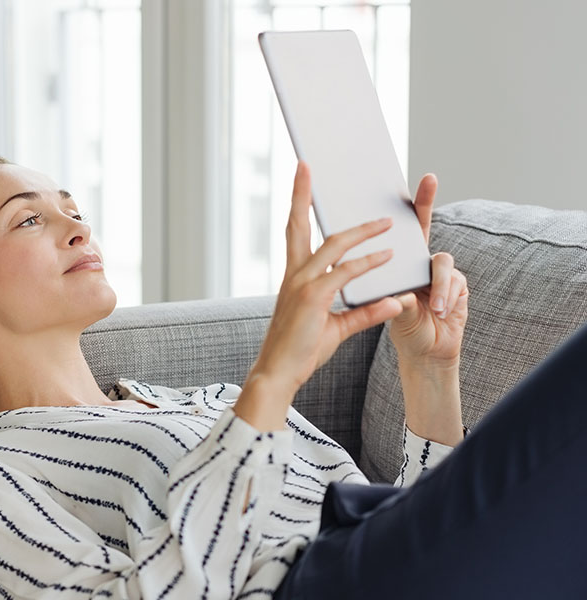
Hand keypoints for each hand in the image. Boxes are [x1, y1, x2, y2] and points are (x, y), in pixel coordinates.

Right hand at [249, 161, 403, 398]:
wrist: (279, 373)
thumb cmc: (299, 351)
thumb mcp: (335, 328)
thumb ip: (364, 313)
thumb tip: (394, 302)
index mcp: (295, 277)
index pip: (295, 232)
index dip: (298, 205)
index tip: (301, 179)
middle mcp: (295, 274)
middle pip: (299, 224)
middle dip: (302, 194)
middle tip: (306, 166)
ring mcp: (302, 284)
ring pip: (334, 245)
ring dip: (362, 231)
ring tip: (386, 223)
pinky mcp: (313, 297)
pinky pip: (345, 273)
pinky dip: (367, 265)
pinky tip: (386, 259)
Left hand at [388, 174, 468, 366]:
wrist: (426, 354)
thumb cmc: (404, 328)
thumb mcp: (390, 313)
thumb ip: (387, 300)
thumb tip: (386, 290)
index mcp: (394, 265)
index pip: (389, 233)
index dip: (388, 210)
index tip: (385, 181)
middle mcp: (417, 262)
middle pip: (422, 226)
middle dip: (426, 201)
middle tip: (429, 177)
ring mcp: (439, 271)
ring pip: (440, 261)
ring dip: (438, 285)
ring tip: (435, 306)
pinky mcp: (459, 285)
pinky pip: (454, 282)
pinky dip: (446, 298)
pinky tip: (443, 311)